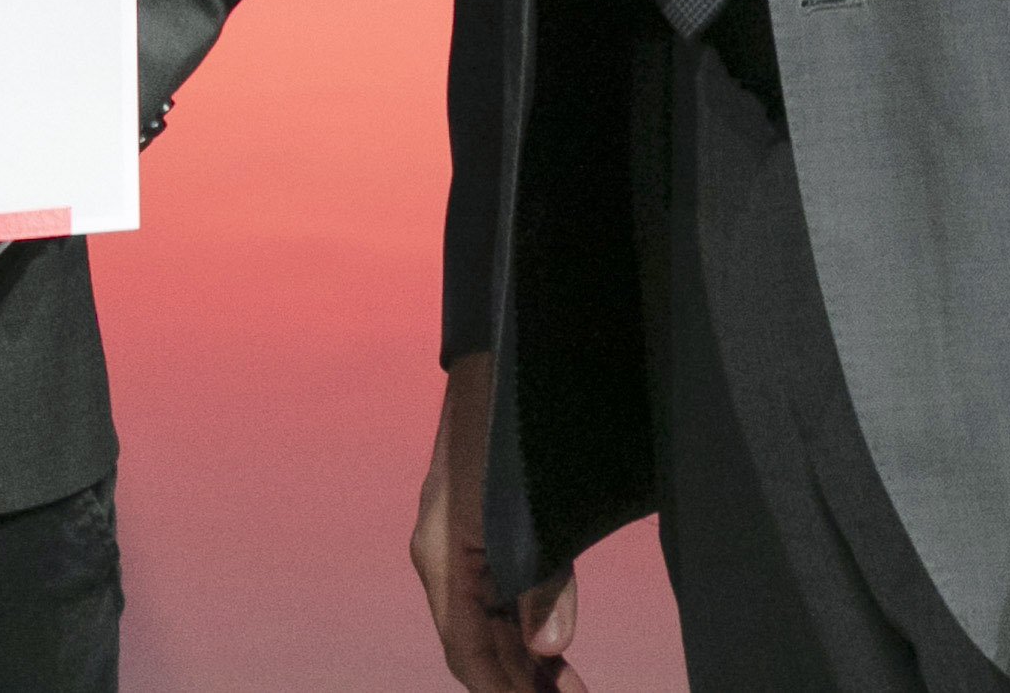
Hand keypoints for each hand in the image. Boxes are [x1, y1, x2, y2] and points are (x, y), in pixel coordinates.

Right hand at [411, 352, 580, 690]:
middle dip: (518, 684)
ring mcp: (452, 537)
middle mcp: (439, 551)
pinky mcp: (471, 524)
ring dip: (521, 661)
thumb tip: (547, 650)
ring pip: (481, 622)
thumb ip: (542, 581)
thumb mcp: (533, 509)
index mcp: (444, 552)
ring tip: (570, 687)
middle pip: (473, 644)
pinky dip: (518, 626)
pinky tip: (551, 643)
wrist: (503, 350)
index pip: (467, 651)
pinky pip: (487, 594)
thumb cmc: (516, 425)